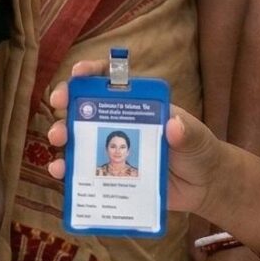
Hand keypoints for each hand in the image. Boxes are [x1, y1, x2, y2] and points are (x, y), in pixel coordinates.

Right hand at [45, 59, 239, 223]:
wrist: (203, 187)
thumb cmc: (200, 152)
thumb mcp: (198, 138)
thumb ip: (188, 132)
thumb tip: (174, 125)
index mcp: (139, 104)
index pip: (112, 81)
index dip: (93, 73)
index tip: (78, 73)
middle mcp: (120, 123)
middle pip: (86, 107)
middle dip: (67, 104)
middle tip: (58, 107)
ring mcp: (112, 148)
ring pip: (78, 137)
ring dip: (62, 136)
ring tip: (56, 141)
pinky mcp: (110, 173)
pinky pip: (83, 170)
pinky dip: (68, 170)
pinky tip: (60, 172)